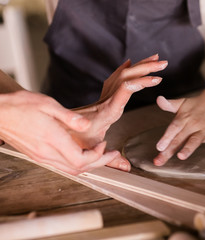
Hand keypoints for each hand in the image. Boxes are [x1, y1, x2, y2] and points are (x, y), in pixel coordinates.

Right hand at [0, 90, 119, 174]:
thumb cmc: (19, 106)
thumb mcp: (48, 104)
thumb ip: (70, 117)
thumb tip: (86, 125)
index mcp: (52, 139)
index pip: (80, 160)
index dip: (97, 156)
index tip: (105, 146)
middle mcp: (46, 153)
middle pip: (79, 169)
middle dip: (99, 163)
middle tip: (111, 155)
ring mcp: (41, 157)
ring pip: (70, 170)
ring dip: (88, 165)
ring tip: (101, 155)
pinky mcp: (38, 156)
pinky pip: (61, 166)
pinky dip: (76, 163)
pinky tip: (82, 154)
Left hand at [70, 54, 167, 170]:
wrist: (56, 129)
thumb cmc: (74, 140)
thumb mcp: (92, 151)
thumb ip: (110, 160)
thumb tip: (127, 168)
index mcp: (108, 111)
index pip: (125, 90)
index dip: (140, 83)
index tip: (156, 79)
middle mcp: (107, 99)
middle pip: (127, 76)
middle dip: (147, 68)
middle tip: (164, 63)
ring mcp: (104, 95)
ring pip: (123, 74)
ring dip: (140, 65)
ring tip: (156, 58)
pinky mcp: (103, 95)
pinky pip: (116, 77)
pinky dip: (126, 68)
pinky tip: (131, 63)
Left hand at [154, 90, 204, 165]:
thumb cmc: (197, 105)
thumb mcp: (182, 103)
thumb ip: (169, 105)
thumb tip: (158, 99)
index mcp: (183, 118)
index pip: (173, 128)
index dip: (165, 138)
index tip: (159, 147)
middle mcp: (193, 124)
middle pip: (180, 138)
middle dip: (170, 149)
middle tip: (161, 159)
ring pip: (195, 140)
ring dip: (188, 148)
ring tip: (181, 156)